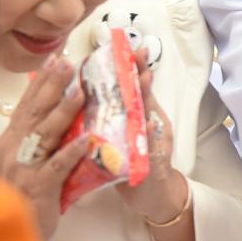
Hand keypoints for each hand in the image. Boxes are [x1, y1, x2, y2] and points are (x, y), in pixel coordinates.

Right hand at [0, 54, 89, 240]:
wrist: (12, 233)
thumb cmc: (26, 195)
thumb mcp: (27, 161)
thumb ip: (38, 138)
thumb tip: (55, 108)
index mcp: (10, 142)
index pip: (27, 105)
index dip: (40, 81)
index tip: (55, 58)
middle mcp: (13, 150)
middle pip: (35, 112)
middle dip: (51, 85)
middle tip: (68, 62)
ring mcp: (23, 169)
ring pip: (45, 134)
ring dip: (63, 111)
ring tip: (81, 91)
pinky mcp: (37, 188)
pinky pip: (56, 166)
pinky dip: (71, 151)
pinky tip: (86, 139)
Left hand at [115, 48, 188, 222]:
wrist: (149, 195)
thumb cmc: (131, 163)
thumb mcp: (121, 134)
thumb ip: (113, 115)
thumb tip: (88, 93)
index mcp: (134, 116)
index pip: (129, 86)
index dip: (127, 66)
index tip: (121, 46)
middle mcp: (146, 122)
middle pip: (143, 92)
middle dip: (140, 71)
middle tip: (137, 51)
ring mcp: (152, 137)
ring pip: (149, 110)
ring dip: (147, 91)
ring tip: (145, 73)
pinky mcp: (154, 155)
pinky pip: (152, 140)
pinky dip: (151, 127)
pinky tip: (149, 116)